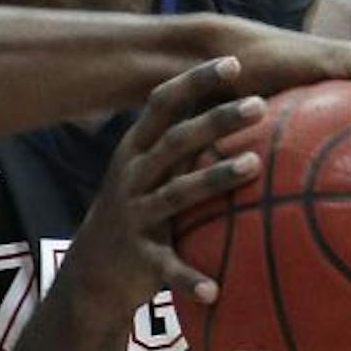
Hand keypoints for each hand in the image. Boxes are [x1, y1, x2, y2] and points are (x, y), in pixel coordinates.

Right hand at [64, 57, 269, 310]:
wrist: (91, 273)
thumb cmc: (138, 211)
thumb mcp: (149, 172)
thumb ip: (185, 145)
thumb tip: (241, 107)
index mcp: (136, 151)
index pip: (163, 104)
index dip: (195, 81)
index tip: (234, 62)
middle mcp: (132, 177)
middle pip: (175, 142)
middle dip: (215, 120)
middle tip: (258, 106)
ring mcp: (134, 216)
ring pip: (176, 194)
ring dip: (214, 179)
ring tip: (255, 166)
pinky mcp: (139, 257)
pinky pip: (167, 266)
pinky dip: (189, 278)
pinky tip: (216, 289)